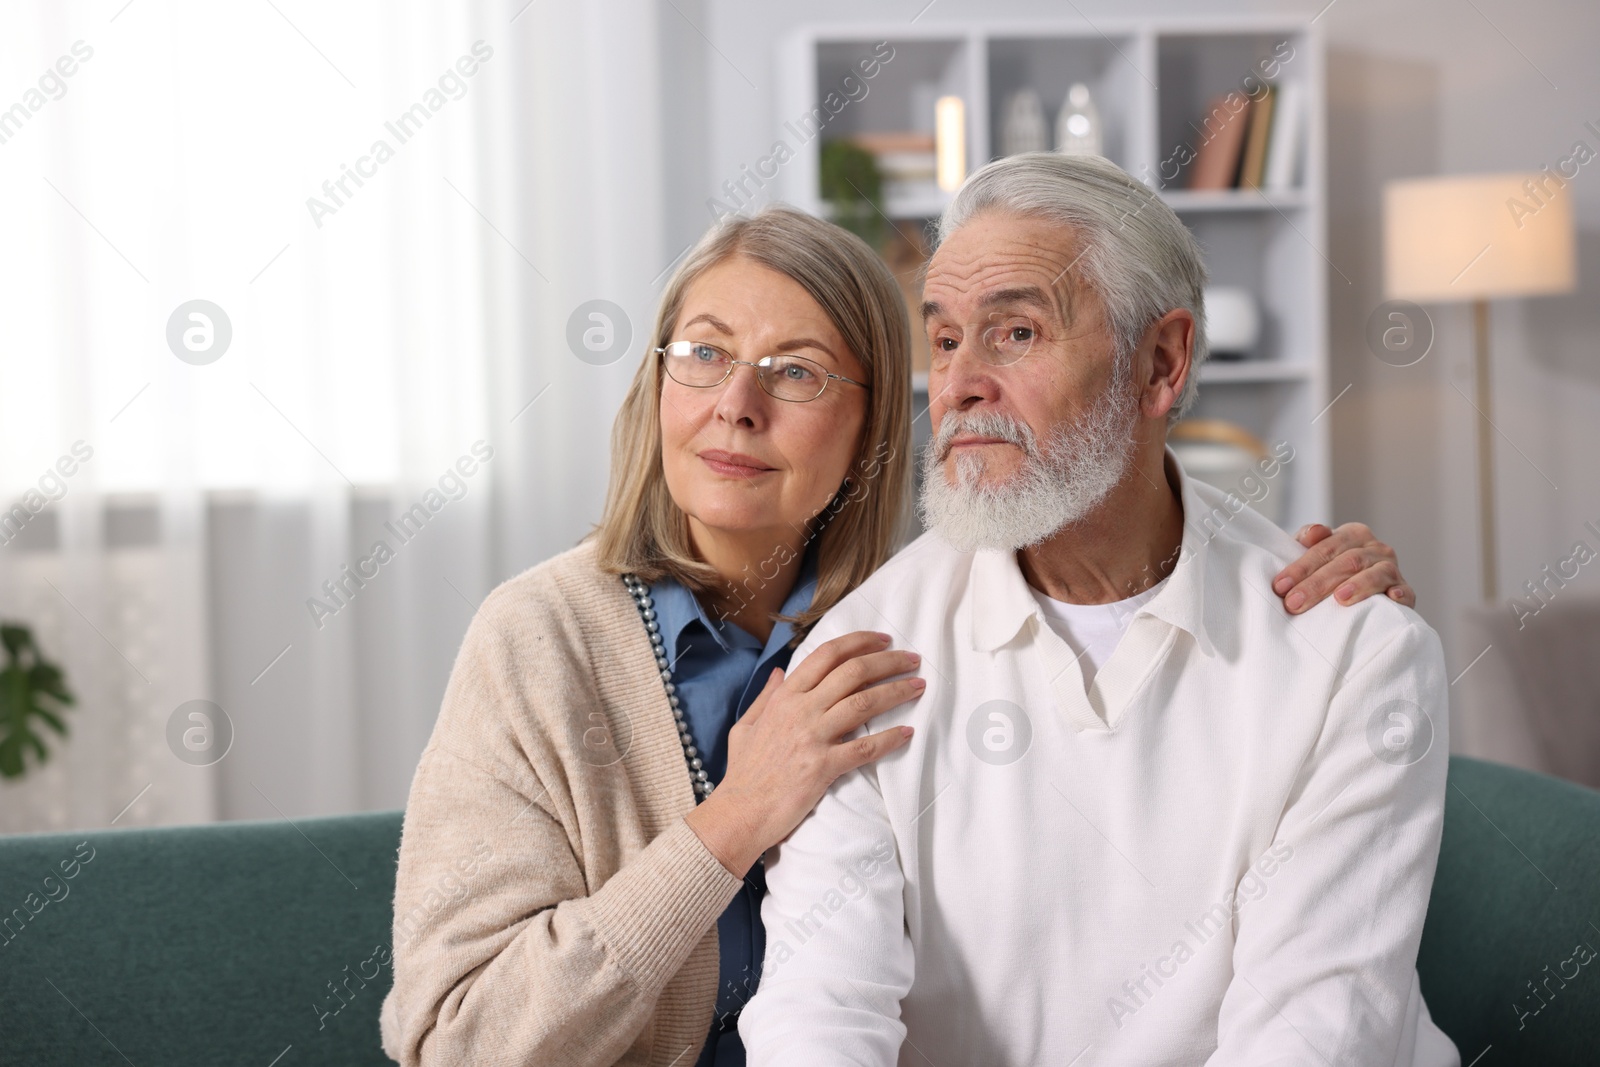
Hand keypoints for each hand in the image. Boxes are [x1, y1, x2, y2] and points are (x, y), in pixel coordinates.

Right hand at [685, 630, 921, 876]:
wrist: (740, 813)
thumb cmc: (743, 772)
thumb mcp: (745, 725)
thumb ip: (765, 697)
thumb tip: (780, 672)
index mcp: (784, 697)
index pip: (827, 655)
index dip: (860, 642)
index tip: (883, 640)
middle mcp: (801, 710)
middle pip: (853, 672)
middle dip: (888, 661)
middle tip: (912, 659)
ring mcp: (813, 738)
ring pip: (865, 703)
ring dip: (897, 691)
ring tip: (918, 686)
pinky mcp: (824, 767)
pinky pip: (865, 749)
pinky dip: (890, 739)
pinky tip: (907, 733)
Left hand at [1272, 522, 1413, 614]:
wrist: (1362, 595)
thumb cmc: (1330, 572)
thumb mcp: (1316, 555)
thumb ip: (1308, 540)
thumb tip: (1313, 533)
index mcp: (1352, 535)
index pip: (1325, 548)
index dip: (1301, 567)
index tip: (1280, 586)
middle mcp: (1375, 548)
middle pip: (1347, 562)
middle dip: (1317, 583)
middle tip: (1295, 602)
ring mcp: (1392, 569)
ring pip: (1376, 573)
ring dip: (1358, 585)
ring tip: (1340, 598)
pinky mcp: (1405, 592)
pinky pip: (1406, 591)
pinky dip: (1401, 594)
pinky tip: (1393, 598)